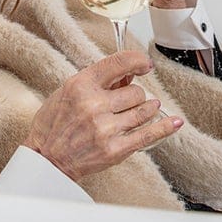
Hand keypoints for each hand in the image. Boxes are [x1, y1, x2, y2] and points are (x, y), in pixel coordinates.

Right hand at [23, 51, 183, 180]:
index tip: (145, 64)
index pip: (119, 63)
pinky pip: (148, 134)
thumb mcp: (68, 91)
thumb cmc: (54, 124)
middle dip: (134, 94)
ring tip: (144, 108)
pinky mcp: (115, 149)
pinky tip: (175, 122)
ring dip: (147, 108)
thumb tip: (129, 72)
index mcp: (81, 85)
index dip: (138, 61)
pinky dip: (165, 127)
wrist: (46, 160)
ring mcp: (105, 128)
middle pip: (136, 90)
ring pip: (144, 110)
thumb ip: (97, 80)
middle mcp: (94, 104)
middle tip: (124, 101)